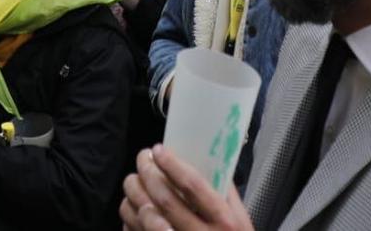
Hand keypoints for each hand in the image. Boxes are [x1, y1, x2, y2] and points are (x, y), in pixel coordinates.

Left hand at [121, 144, 253, 230]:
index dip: (172, 165)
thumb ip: (226, 191)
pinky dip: (131, 218)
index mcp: (224, 221)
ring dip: (134, 195)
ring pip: (147, 218)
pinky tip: (133, 207)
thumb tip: (208, 159)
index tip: (158, 149)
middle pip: (166, 200)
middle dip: (148, 174)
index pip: (193, 187)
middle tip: (142, 158)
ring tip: (133, 180)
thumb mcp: (240, 219)